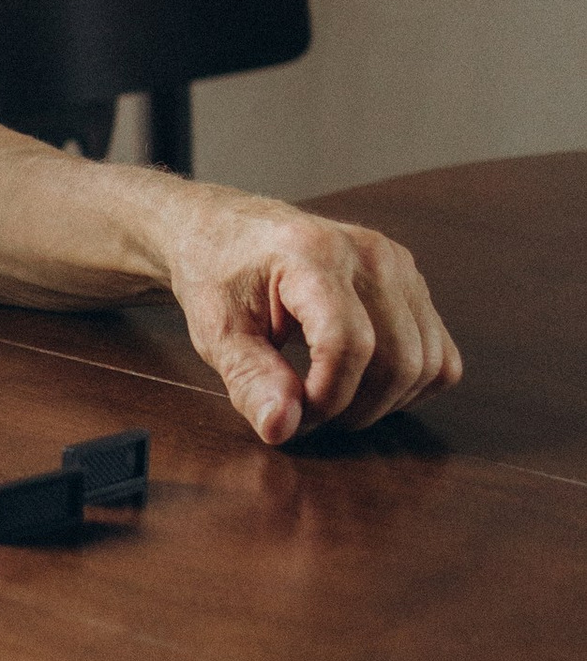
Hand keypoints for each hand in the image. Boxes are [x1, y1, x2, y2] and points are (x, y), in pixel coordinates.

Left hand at [162, 190, 459, 443]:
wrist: (229, 231)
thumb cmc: (218, 277)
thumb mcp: (218, 331)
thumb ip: (250, 380)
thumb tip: (282, 428)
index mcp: (314, 255)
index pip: (349, 344)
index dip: (325, 397)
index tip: (290, 411)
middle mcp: (371, 254)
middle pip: (398, 360)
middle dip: (352, 406)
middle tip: (304, 409)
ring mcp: (400, 266)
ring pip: (426, 363)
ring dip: (382, 402)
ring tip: (330, 396)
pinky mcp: (414, 284)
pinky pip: (441, 355)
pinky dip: (410, 385)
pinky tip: (364, 383)